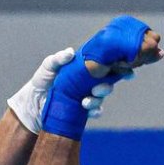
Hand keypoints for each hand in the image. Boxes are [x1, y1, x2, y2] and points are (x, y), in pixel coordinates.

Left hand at [41, 16, 163, 139]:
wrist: (34, 102)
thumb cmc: (43, 80)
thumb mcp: (48, 66)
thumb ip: (58, 59)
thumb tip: (71, 52)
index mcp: (85, 69)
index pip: (106, 67)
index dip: (120, 68)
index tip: (128, 71)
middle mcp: (89, 83)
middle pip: (107, 83)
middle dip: (107, 87)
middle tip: (97, 89)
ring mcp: (87, 96)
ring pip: (101, 98)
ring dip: (97, 100)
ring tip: (86, 101)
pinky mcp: (83, 111)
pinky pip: (95, 111)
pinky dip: (94, 111)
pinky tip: (87, 110)